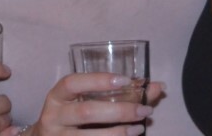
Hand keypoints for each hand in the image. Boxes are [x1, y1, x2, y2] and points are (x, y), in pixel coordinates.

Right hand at [27, 73, 157, 134]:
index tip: (126, 81)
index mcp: (57, 96)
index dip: (98, 80)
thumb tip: (158, 87)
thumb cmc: (72, 116)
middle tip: (144, 110)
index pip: (72, 83)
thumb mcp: (85, 100)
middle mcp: (53, 117)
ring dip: (119, 132)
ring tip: (139, 128)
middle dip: (119, 111)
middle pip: (87, 112)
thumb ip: (119, 93)